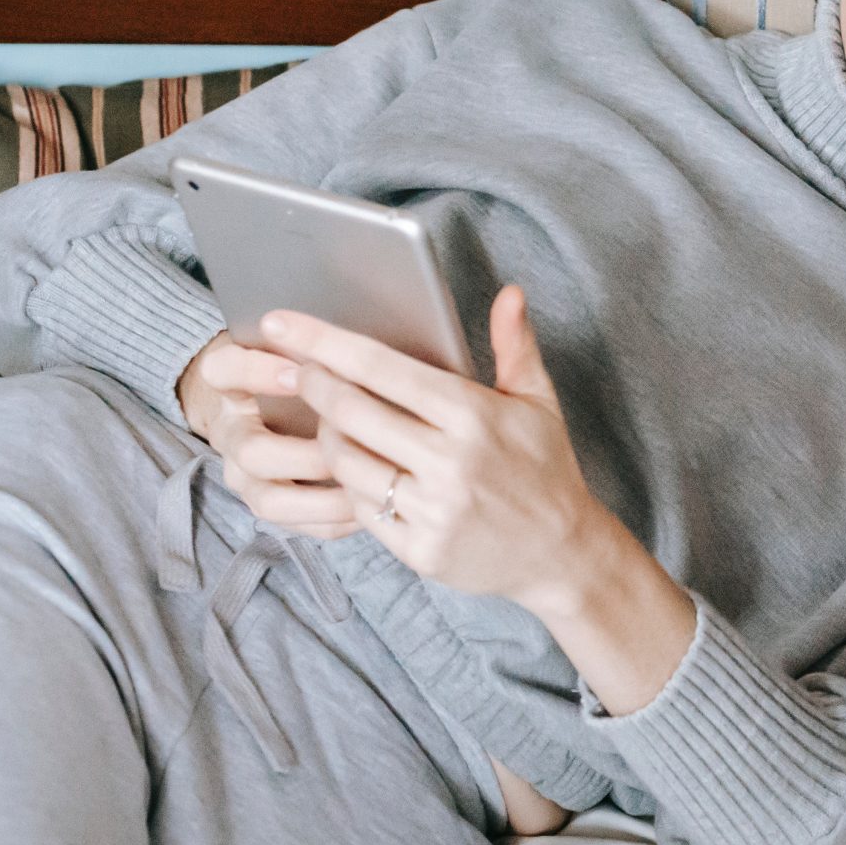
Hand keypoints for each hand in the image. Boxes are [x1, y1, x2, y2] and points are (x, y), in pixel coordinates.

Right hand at [178, 334, 357, 537]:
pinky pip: (298, 525)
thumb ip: (316, 342)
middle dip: (308, 452)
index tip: (302, 368)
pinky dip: (334, 519)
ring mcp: (245, 476)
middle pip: (253, 451)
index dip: (260, 371)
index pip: (225, 370)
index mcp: (229, 382)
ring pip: (271, 500)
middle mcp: (230, 433)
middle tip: (355, 448)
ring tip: (369, 485)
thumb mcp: (298, 344)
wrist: (267, 401)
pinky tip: (369, 506)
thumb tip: (360, 349)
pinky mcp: (270, 503)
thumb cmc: (301, 366)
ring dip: (324, 496)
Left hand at [265, 287, 615, 612]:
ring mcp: (433, 509)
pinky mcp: (420, 549)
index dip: (325, 343)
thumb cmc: (545, 467)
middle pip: (350, 412)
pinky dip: (349, 483)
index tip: (284, 323)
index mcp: (475, 415)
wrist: (561, 552)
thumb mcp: (539, 401)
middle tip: (299, 369)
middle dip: (312, 384)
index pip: (382, 368)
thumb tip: (509, 292)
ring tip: (329, 419)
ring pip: (346, 462)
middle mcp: (450, 462)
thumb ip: (516, 345)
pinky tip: (355, 466)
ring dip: (325, 435)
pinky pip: (360, 508)